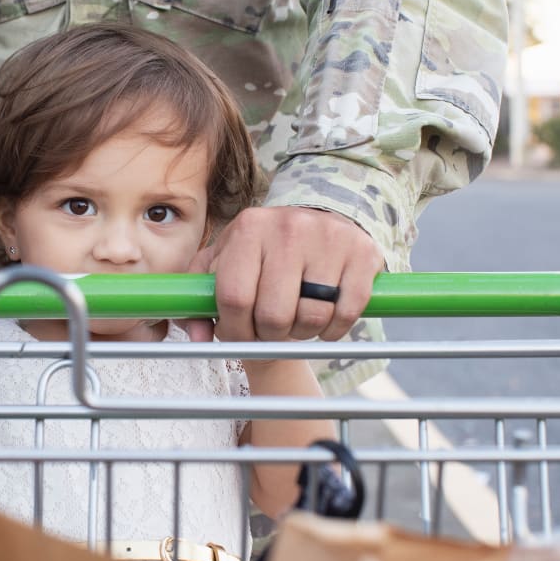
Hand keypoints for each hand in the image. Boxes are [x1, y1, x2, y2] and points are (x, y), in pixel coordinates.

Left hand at [186, 206, 383, 342]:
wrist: (317, 221)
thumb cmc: (263, 253)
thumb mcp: (223, 264)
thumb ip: (200, 301)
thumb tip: (197, 338)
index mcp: (248, 228)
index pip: (234, 297)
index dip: (235, 330)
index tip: (242, 337)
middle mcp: (288, 226)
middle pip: (273, 314)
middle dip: (269, 335)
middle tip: (271, 330)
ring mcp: (329, 237)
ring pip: (312, 317)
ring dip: (302, 333)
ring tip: (297, 319)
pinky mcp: (362, 253)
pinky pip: (346, 313)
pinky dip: (334, 330)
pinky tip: (325, 319)